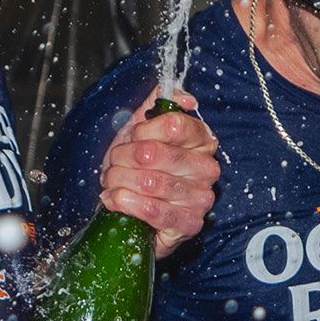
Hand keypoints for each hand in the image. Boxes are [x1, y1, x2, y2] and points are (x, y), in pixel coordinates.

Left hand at [97, 92, 222, 256]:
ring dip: (119, 180)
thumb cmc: (140, 167)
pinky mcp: (189, 224)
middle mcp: (206, 168)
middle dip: (123, 158)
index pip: (174, 124)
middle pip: (154, 153)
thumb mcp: (143, 126)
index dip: (142, 130)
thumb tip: (182, 97)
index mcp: (201, 139)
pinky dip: (126, 203)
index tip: (132, 137)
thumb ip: (159, 101)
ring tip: (113, 181)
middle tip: (115, 163)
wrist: (134, 208)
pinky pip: (153, 211)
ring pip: (150, 182)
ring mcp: (200, 198)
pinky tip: (116, 199)